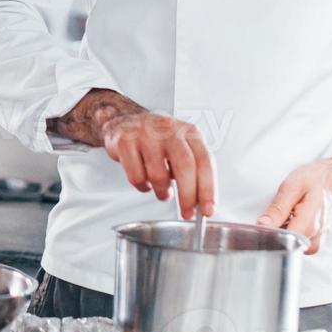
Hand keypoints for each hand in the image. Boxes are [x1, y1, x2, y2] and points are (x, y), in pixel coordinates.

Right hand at [102, 109, 216, 220]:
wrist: (124, 119)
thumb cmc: (157, 138)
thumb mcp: (181, 145)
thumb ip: (193, 169)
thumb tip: (202, 201)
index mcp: (189, 131)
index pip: (205, 161)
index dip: (208, 188)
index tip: (207, 209)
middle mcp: (169, 129)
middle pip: (185, 167)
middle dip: (188, 196)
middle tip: (186, 213)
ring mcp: (146, 134)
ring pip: (159, 175)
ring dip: (162, 192)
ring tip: (162, 191)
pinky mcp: (125, 142)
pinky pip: (136, 176)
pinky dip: (142, 186)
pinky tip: (144, 180)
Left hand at [256, 139, 331, 254]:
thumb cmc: (321, 178)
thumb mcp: (293, 186)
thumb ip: (277, 209)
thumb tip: (262, 225)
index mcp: (308, 226)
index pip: (278, 241)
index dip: (267, 232)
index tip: (263, 222)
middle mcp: (315, 238)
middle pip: (284, 243)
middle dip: (276, 228)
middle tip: (282, 209)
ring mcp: (318, 240)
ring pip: (291, 241)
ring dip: (285, 227)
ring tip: (292, 210)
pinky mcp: (318, 239)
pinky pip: (299, 239)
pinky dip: (293, 227)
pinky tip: (297, 215)